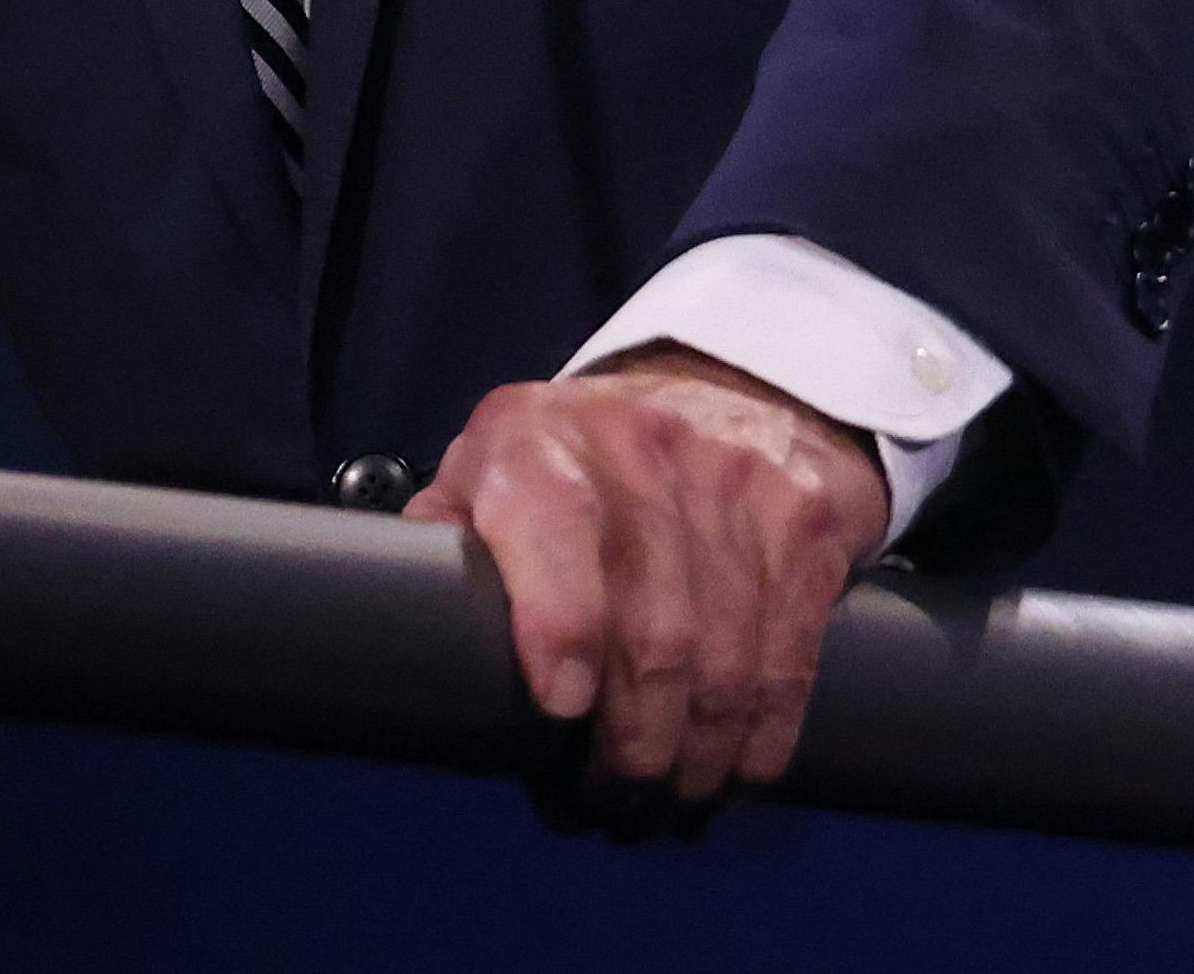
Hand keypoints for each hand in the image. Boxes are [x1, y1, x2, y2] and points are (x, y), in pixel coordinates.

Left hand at [405, 344, 890, 803]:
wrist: (724, 388)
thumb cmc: (577, 463)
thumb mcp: (489, 473)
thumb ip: (443, 544)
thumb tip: (390, 642)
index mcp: (536, 441)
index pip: (550, 523)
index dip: (560, 624)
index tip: (558, 710)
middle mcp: (639, 448)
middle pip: (653, 629)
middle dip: (631, 748)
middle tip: (609, 805)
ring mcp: (733, 481)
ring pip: (726, 661)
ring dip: (696, 761)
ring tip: (664, 805)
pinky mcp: (803, 519)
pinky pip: (788, 658)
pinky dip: (761, 737)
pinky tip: (732, 772)